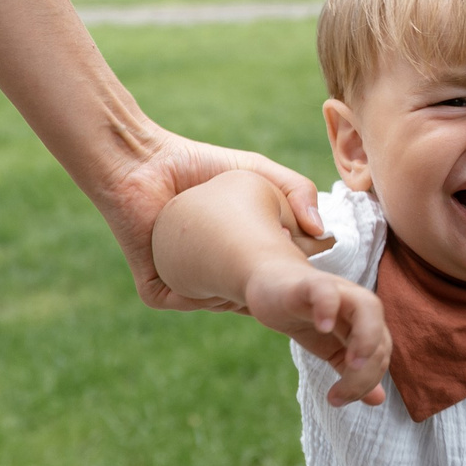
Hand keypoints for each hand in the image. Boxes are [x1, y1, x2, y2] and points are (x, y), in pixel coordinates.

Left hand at [97, 133, 323, 311]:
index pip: (274, 279)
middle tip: (283, 268)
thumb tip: (322, 232)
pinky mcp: (155, 288)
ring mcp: (185, 286)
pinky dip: (198, 290)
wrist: (142, 161)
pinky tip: (208, 268)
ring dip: (237, 289)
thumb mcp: (258, 173)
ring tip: (249, 265)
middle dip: (270, 287)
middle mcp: (214, 277)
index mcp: (238, 258)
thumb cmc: (198, 164)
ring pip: (221, 304)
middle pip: (252, 298)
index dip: (292, 272)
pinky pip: (183, 301)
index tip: (307, 259)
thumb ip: (297, 191)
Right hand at [241, 261, 390, 407]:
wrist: (269, 286)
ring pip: (367, 306)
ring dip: (366, 337)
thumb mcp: (331, 349)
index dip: (365, 382)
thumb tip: (377, 400)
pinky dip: (329, 307)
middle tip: (343, 392)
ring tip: (351, 363)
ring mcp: (336, 292)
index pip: (380, 356)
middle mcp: (357, 305)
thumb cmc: (305, 316)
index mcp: (366, 324)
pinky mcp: (309, 284)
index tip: (337, 400)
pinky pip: (327, 291)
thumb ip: (352, 371)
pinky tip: (322, 328)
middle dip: (369, 369)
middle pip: (381, 335)